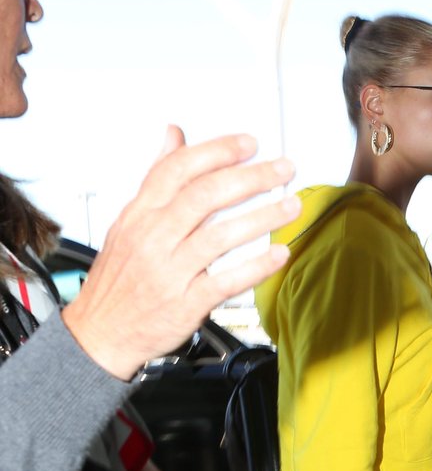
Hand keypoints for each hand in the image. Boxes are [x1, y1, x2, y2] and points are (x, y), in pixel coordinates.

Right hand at [63, 126, 299, 380]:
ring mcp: (171, 271)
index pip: (179, 169)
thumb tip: (174, 137)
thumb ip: (156, 179)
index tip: (249, 144)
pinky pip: (227, 281)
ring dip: (261, 218)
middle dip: (250, 178)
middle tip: (282, 170)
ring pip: (220, 236)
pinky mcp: (186, 303)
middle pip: (205, 196)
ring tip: (290, 206)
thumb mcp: (128, 221)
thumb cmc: (119, 280)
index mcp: (140, 214)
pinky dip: (256, 267)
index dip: (217, 152)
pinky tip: (279, 254)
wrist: (101, 333)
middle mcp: (154, 238)